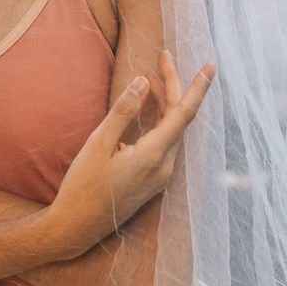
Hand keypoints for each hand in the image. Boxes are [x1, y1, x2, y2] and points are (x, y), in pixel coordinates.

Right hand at [47, 50, 214, 257]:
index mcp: (153, 156)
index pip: (184, 114)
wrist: (75, 229)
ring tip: (152, 75)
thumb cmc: (83, 187)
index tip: (210, 65)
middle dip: (173, 84)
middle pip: (178, 117)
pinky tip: (147, 105)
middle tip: (163, 55)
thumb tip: (143, 82)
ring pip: (171, 129)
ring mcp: (160, 175)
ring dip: (164, 100)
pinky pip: (164, 140)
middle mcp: (163, 166)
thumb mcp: (98, 144)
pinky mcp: (153, 179)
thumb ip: (123, 112)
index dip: (198, 87)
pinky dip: (158, 118)